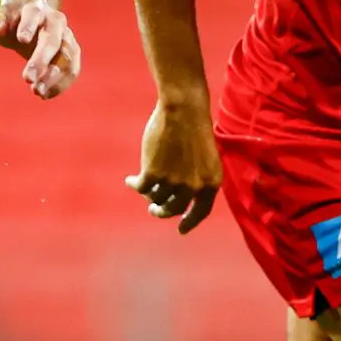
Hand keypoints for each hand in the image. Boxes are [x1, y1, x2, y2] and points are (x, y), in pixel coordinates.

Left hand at [0, 0, 80, 98]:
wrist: (33, 19)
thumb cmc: (13, 21)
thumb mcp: (2, 19)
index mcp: (36, 8)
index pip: (33, 14)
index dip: (29, 26)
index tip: (21, 39)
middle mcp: (56, 21)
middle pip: (52, 41)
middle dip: (41, 61)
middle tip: (27, 79)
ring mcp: (67, 37)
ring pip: (67, 58)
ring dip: (53, 77)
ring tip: (37, 92)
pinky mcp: (72, 53)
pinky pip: (72, 70)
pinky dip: (60, 85)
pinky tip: (45, 95)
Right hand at [124, 94, 221, 232]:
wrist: (183, 109)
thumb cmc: (195, 127)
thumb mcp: (206, 158)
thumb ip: (198, 179)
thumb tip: (178, 199)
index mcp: (211, 183)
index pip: (200, 212)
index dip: (190, 222)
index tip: (181, 230)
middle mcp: (193, 188)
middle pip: (173, 209)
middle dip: (162, 211)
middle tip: (153, 209)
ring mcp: (173, 183)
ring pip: (155, 196)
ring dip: (147, 193)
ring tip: (142, 185)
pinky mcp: (153, 174)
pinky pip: (140, 187)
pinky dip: (134, 184)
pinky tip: (130, 180)